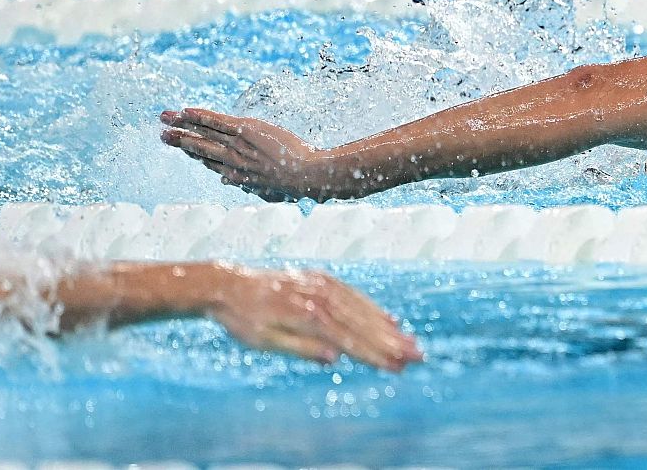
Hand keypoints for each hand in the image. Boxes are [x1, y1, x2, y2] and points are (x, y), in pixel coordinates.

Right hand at [160, 108, 348, 200]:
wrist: (305, 175)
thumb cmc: (293, 184)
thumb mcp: (266, 190)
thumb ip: (246, 184)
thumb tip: (229, 182)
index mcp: (236, 175)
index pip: (209, 163)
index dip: (193, 154)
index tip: (182, 149)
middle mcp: (231, 161)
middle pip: (199, 149)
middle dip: (179, 141)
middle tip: (162, 134)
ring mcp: (237, 145)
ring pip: (204, 133)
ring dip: (183, 124)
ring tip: (166, 118)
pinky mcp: (246, 131)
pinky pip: (217, 122)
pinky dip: (201, 116)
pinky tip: (187, 111)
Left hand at [206, 265, 422, 369]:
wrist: (229, 284)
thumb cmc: (244, 319)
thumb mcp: (265, 341)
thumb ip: (301, 348)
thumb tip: (335, 357)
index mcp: (307, 314)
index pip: (349, 339)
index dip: (375, 354)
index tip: (397, 366)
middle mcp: (320, 296)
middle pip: (363, 323)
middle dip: (392, 342)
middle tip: (418, 356)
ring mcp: (323, 285)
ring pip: (362, 308)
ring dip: (387, 327)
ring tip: (410, 342)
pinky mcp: (322, 280)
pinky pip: (354, 295)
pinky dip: (373, 308)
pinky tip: (388, 319)